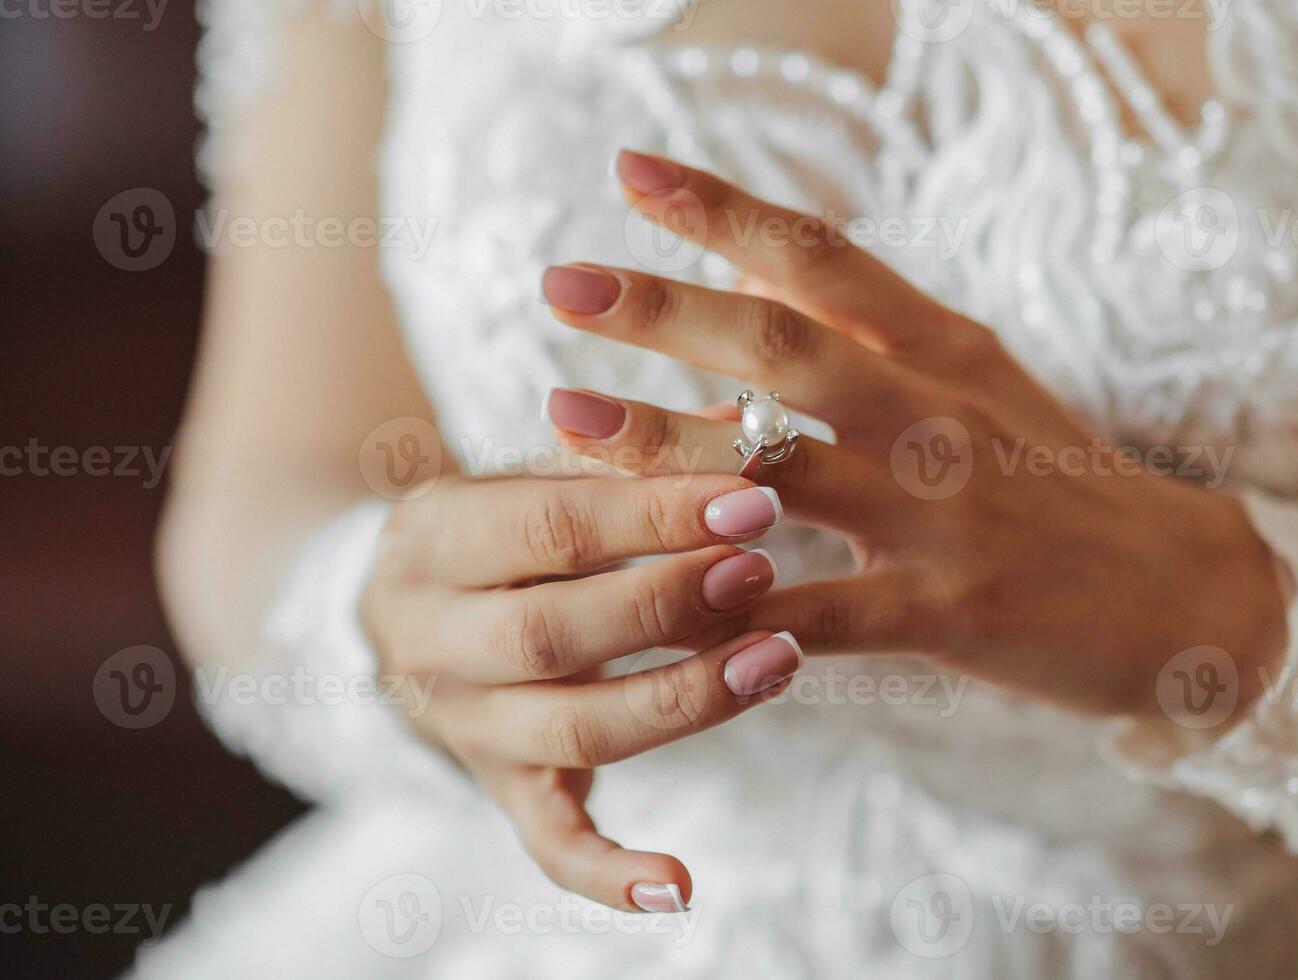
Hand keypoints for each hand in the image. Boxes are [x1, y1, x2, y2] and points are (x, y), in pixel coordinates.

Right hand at [361, 472, 801, 910]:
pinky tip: (681, 885)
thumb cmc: (497, 530)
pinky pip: (548, 845)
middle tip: (762, 571)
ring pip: (571, 732)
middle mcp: (433, 640)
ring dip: (683, 700)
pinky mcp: (501, 789)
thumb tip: (752, 425)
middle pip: (551, 636)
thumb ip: (630, 454)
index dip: (653, 516)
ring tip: (781, 657)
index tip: (752, 496)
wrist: (400, 612)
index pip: (547, 528)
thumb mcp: (533, 475)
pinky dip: (610, 874)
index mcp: (433, 539)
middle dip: (667, 603)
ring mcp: (466, 726)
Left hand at [537, 150, 1286, 717]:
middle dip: (667, 308)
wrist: (1184, 589)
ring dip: (666, 446)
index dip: (721, 208)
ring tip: (565, 418)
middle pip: (785, 347)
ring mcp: (940, 513)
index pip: (822, 257)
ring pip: (784, 469)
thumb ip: (865, 341)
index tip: (629, 168)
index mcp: (941, 349)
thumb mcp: (974, 384)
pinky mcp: (945, 611)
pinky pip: (815, 612)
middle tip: (561, 281)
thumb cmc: (1056, 479)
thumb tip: (746, 298)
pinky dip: (734, 608)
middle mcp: (936, 414)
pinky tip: (654, 607)